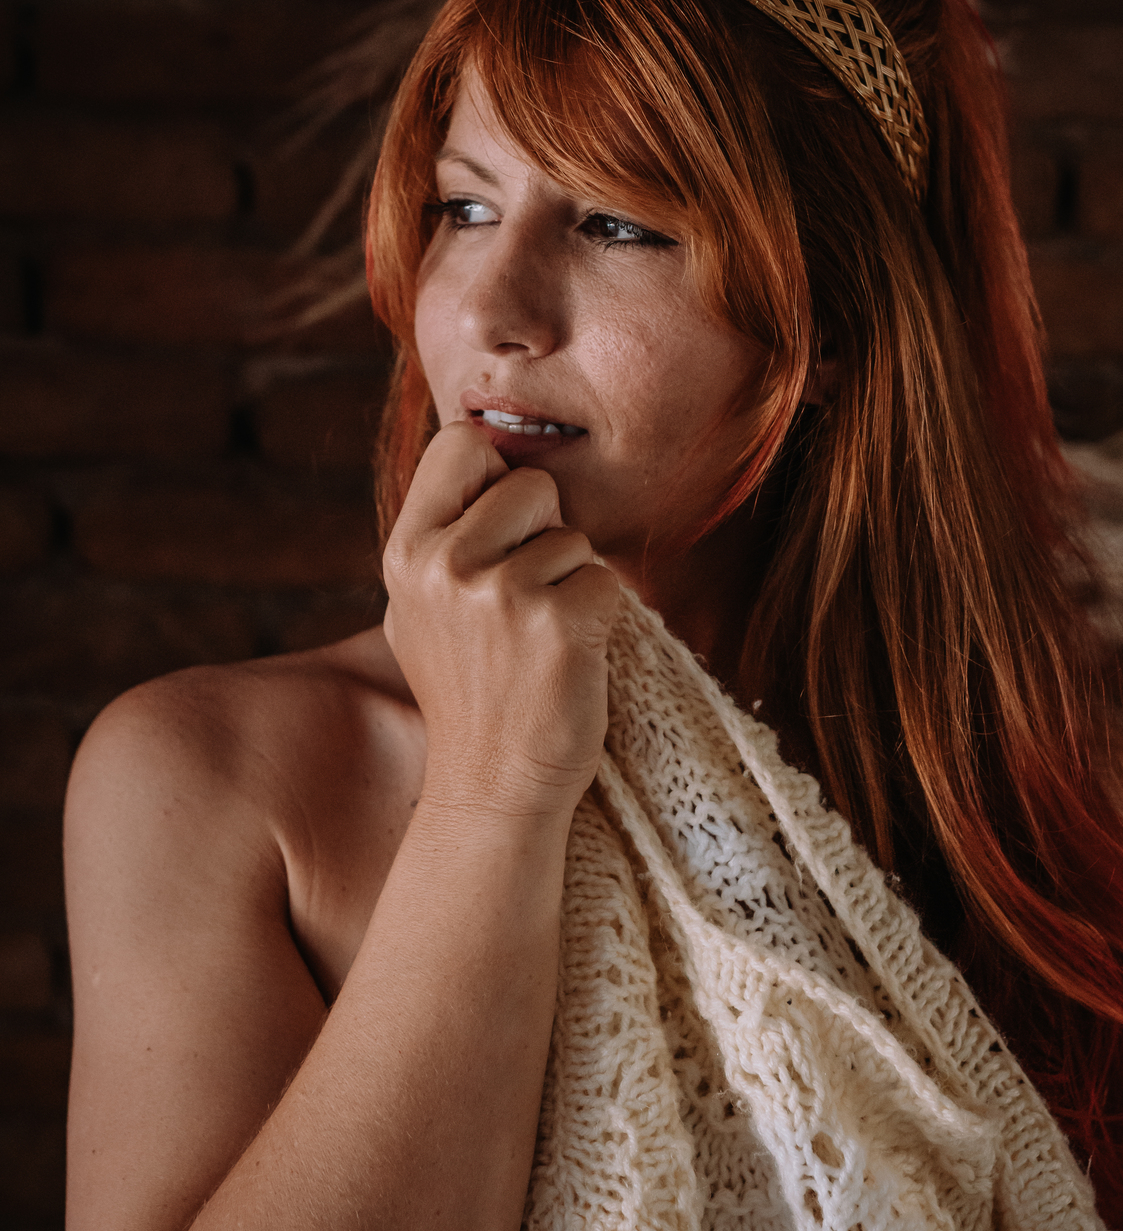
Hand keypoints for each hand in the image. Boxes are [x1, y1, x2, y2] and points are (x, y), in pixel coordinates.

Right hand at [382, 423, 619, 821]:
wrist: (492, 787)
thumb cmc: (470, 692)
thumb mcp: (420, 607)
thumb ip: (442, 535)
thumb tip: (482, 451)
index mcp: (407, 552)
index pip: (460, 443)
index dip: (495, 475)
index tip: (500, 527)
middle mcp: (445, 564)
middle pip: (532, 484)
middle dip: (545, 531)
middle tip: (525, 600)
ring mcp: (501, 594)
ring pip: (574, 538)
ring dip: (573, 582)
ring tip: (539, 639)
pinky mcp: (558, 624)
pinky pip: (606, 582)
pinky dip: (601, 617)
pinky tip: (567, 658)